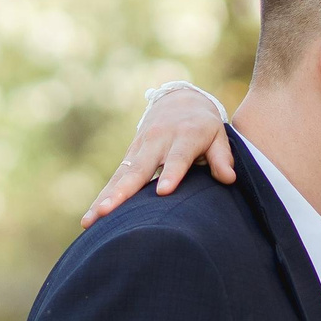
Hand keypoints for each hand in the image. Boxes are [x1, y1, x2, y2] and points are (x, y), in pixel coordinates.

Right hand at [81, 87, 237, 225]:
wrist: (178, 100)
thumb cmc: (204, 125)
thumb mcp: (218, 135)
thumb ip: (222, 157)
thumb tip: (229, 179)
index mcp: (185, 136)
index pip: (177, 158)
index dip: (171, 174)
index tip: (163, 192)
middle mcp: (158, 141)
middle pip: (139, 170)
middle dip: (123, 192)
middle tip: (109, 211)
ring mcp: (140, 148)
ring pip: (121, 176)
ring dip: (105, 198)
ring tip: (91, 220)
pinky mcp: (129, 155)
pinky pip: (115, 178)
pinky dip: (103, 196)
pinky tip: (91, 218)